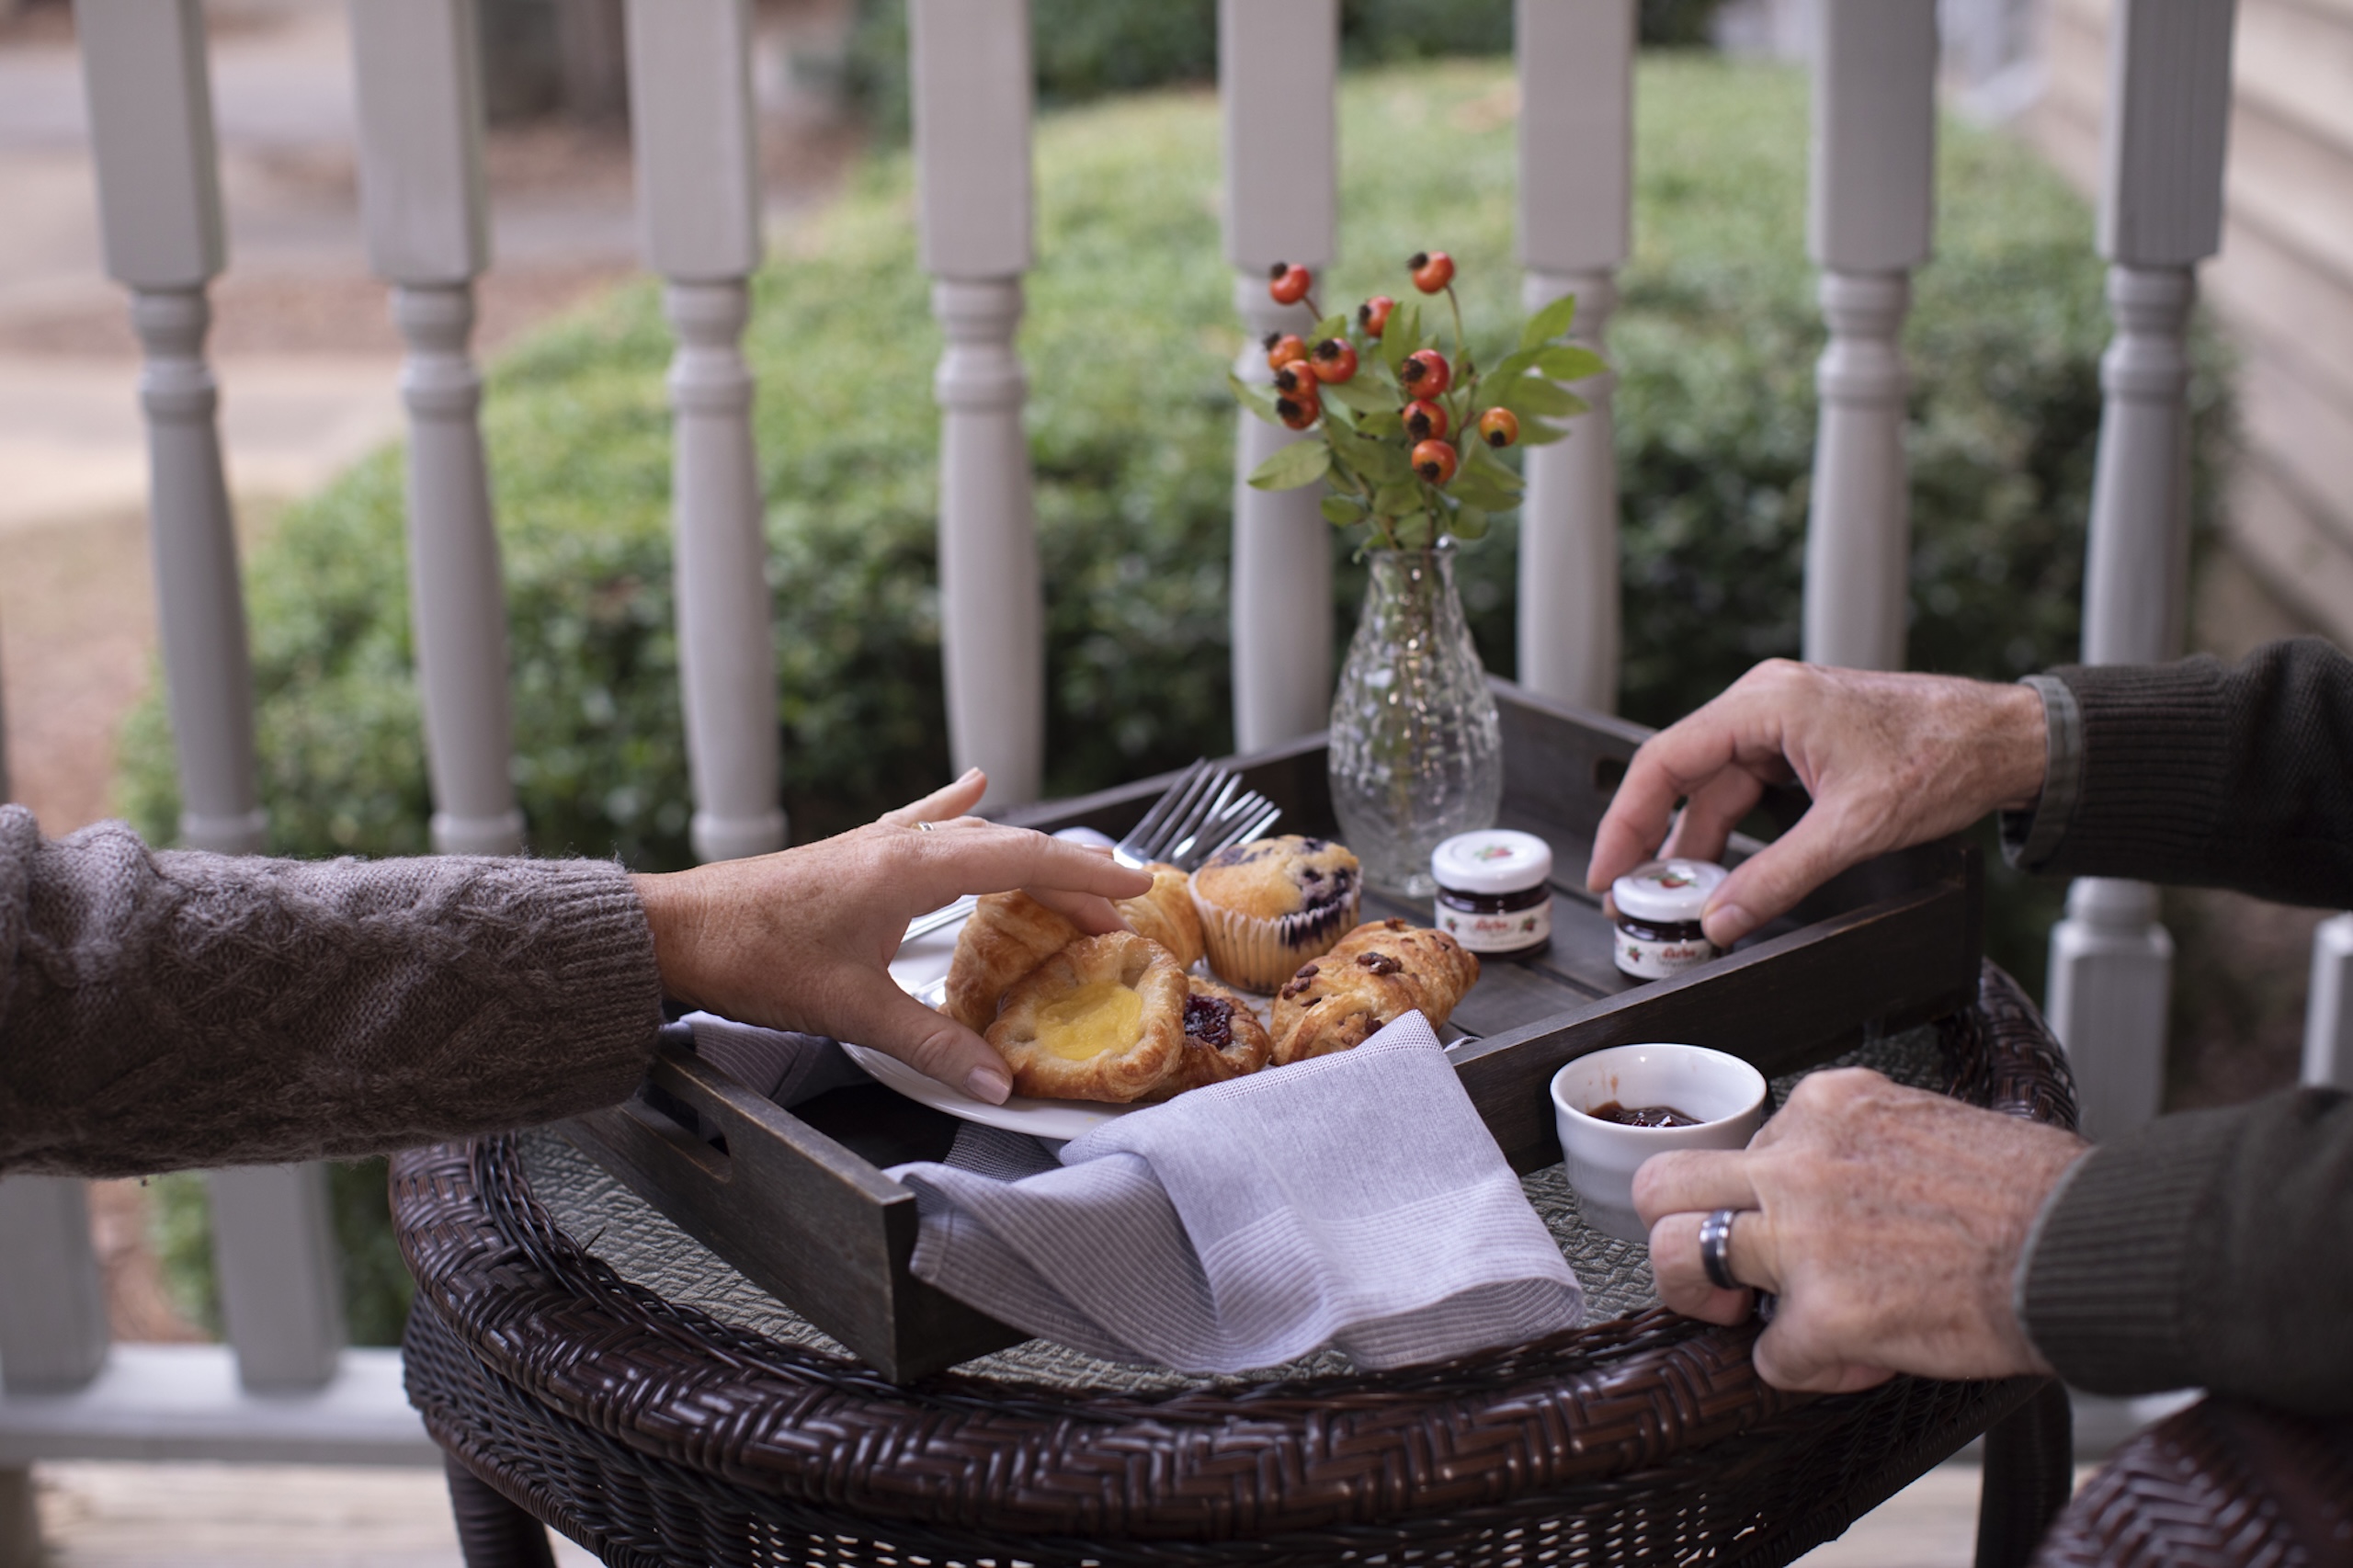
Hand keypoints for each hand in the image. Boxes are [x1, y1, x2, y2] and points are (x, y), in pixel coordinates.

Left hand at [631, 769, 1152, 1103]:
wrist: (676, 930)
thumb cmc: (755, 959)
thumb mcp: (850, 1010)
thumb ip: (929, 1044)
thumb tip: (995, 1082)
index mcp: (911, 868)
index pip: (1022, 860)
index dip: (1085, 876)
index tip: (1136, 886)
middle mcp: (900, 846)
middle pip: (1008, 848)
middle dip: (1069, 875)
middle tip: (1122, 907)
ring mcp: (875, 847)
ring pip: (972, 839)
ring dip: (1026, 854)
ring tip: (1073, 875)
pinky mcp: (853, 857)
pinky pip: (922, 823)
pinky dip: (956, 807)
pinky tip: (975, 782)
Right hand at [1585, 661, 2048, 946]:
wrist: (2008, 740)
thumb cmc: (1945, 755)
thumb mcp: (1854, 829)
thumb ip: (1780, 877)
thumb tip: (1722, 920)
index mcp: (1765, 704)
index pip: (1665, 761)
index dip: (1626, 822)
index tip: (1607, 872)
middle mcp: (1765, 704)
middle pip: (1681, 777)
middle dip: (1655, 842)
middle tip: (1632, 900)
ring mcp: (1782, 723)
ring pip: (1715, 790)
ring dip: (1697, 845)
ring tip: (1678, 902)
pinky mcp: (1802, 745)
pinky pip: (1746, 791)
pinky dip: (1731, 835)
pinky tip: (1724, 877)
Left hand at [1635, 1068, 2087, 1391]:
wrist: (2084, 1247)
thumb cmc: (2035, 1195)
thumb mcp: (1928, 1123)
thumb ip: (1860, 1148)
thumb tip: (1843, 1197)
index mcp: (1828, 1105)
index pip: (1749, 1144)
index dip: (1768, 1195)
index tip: (1801, 1224)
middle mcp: (1798, 1160)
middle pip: (1665, 1182)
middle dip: (1675, 1227)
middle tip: (1718, 1268)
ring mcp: (1802, 1236)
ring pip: (1676, 1258)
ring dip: (1708, 1300)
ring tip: (1759, 1320)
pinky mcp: (1824, 1313)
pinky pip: (1770, 1355)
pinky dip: (1809, 1370)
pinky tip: (1858, 1361)